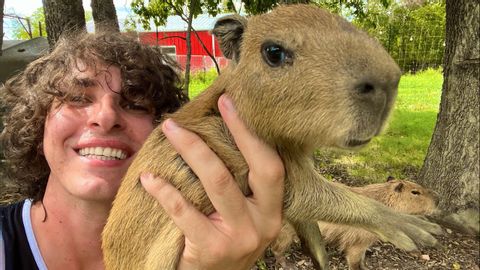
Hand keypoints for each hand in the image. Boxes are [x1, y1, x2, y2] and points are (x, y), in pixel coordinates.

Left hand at [140, 94, 284, 269]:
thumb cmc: (224, 241)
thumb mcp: (241, 216)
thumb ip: (239, 186)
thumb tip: (215, 135)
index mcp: (273, 209)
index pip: (269, 163)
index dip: (250, 132)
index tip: (228, 102)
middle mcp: (264, 222)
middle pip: (249, 167)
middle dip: (226, 132)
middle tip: (197, 112)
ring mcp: (241, 237)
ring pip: (217, 181)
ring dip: (190, 149)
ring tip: (170, 131)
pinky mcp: (213, 250)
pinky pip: (185, 212)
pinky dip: (164, 191)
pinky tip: (148, 178)